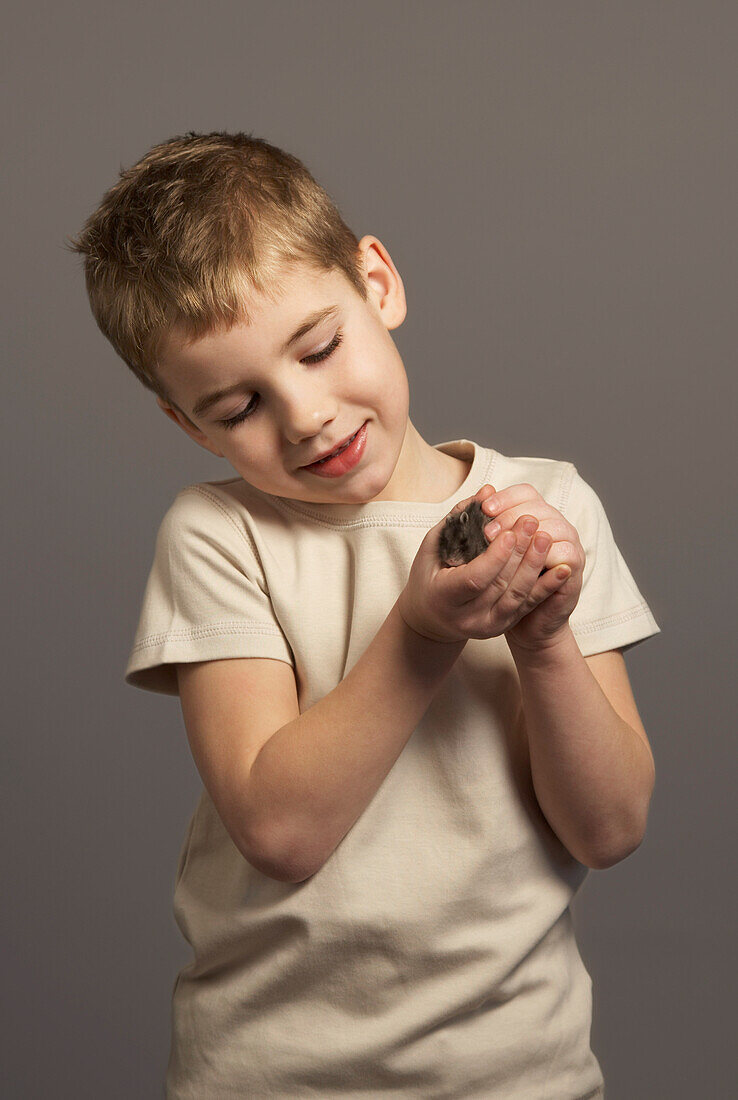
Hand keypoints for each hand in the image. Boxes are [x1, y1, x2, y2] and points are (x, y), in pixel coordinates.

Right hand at [397, 484, 578, 644]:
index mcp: (443, 597)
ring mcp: (486, 625)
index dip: (495, 556)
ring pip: (517, 596)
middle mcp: (466, 617)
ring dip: (534, 565)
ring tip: (545, 537)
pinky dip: (547, 586)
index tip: (511, 532)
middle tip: (532, 522)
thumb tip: (488, 491)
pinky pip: (527, 605)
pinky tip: (563, 570)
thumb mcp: (433, 546)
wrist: (432, 617)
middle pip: (500, 585)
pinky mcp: (502, 626)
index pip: (475, 578)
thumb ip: (459, 519)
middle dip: (519, 552)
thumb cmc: (429, 575)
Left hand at [477, 482, 584, 651]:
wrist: (527, 621)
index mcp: (534, 514)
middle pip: (538, 508)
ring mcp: (567, 544)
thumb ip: (482, 527)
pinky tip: (524, 562)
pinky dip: (547, 557)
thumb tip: (477, 498)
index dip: (505, 498)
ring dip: (527, 536)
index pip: (525, 493)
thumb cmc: (501, 583)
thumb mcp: (485, 554)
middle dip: (511, 517)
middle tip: (487, 530)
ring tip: (505, 544)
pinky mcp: (573, 568)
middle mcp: (554, 524)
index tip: (484, 508)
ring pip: (553, 529)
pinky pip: (565, 556)